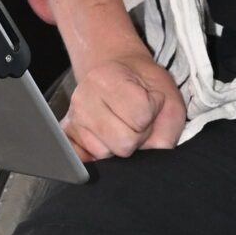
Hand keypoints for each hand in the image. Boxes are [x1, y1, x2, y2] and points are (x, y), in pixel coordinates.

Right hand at [63, 47, 186, 160]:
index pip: (140, 117)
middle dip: (137, 135)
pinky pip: (86, 161)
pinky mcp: (66, 135)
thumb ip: (166, 130)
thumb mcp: (169, 99)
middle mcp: (83, 97)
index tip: (149, 101)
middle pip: (123, 143)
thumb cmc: (145, 87)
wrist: (122, 73)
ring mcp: (72, 118)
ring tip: (121, 124)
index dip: (151, 115)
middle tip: (136, 119)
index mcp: (107, 78)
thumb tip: (152, 159)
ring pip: (105, 154)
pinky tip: (107, 137)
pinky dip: (102, 153)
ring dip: (119, 144)